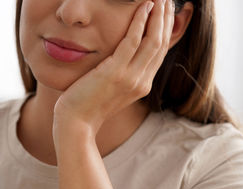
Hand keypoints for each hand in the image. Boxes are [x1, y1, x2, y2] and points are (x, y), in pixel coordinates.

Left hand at [53, 0, 174, 136]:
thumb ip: (122, 73)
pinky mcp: (115, 73)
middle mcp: (141, 82)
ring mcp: (131, 78)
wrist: (76, 123)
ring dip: (158, 16)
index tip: (165, 13)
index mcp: (142, 85)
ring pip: (153, 41)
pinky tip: (142, 6)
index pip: (159, 53)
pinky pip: (132, 41)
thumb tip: (122, 57)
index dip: (165, 30)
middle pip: (161, 44)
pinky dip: (139, 22)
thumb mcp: (111, 89)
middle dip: (166, 19)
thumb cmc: (88, 105)